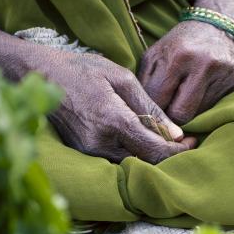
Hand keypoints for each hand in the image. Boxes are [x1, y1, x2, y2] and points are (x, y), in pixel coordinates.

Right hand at [34, 50, 196, 163]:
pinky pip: (115, 159)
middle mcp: (100, 143)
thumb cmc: (83, 70)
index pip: (155, 151)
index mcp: (113, 121)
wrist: (40, 76)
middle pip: (145, 163)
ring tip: (166, 139)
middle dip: (168, 155)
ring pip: (131, 164)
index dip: (179, 151)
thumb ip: (150, 108)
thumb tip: (176, 134)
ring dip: (151, 156)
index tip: (193, 142)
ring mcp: (89, 151)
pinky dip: (133, 154)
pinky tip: (143, 140)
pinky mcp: (83, 153)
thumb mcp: (121, 78)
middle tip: (184, 141)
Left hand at [139, 20, 233, 124]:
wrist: (216, 25)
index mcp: (179, 56)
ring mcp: (226, 72)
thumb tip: (144, 118)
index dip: (154, 112)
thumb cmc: (178, 45)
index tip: (154, 112)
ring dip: (192, 110)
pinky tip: (206, 90)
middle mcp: (205, 64)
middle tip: (171, 109)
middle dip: (174, 116)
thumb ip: (144, 85)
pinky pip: (218, 107)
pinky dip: (208, 104)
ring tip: (190, 94)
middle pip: (183, 115)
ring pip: (201, 114)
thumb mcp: (154, 56)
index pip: (161, 103)